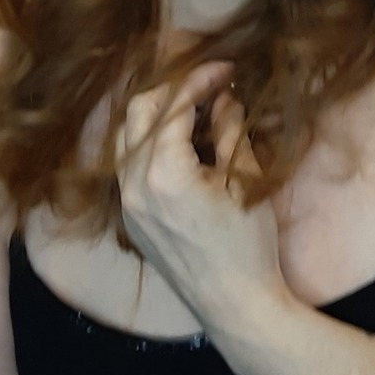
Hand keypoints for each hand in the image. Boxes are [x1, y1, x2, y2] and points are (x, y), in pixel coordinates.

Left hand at [115, 61, 290, 346]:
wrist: (234, 305)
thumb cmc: (248, 244)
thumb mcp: (244, 180)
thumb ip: (228, 131)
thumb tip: (223, 99)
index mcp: (162, 173)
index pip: (172, 105)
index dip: (200, 79)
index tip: (227, 69)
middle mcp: (133, 186)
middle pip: (137, 113)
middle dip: (172, 90)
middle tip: (209, 85)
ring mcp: (127, 205)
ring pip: (127, 139)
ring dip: (157, 116)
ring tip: (195, 112)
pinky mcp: (131, 220)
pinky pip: (129, 166)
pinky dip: (150, 144)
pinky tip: (182, 146)